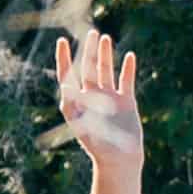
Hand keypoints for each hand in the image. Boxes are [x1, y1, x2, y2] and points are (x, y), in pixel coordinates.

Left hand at [52, 27, 142, 170]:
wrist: (119, 161)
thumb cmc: (97, 148)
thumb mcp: (81, 125)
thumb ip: (73, 105)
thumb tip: (64, 86)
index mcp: (78, 102)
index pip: (68, 75)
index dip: (65, 59)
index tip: (63, 41)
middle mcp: (93, 97)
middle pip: (88, 68)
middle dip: (88, 51)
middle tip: (90, 32)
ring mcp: (110, 98)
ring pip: (106, 71)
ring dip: (105, 55)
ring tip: (105, 38)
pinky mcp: (126, 102)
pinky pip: (126, 81)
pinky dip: (128, 68)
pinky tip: (129, 55)